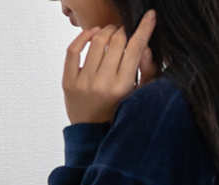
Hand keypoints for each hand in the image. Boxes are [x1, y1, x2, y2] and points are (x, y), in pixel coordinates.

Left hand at [63, 9, 157, 126]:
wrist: (92, 135)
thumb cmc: (118, 112)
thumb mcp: (138, 96)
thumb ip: (147, 71)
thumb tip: (146, 46)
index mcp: (122, 87)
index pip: (135, 48)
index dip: (144, 28)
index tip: (150, 16)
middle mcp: (102, 84)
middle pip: (116, 41)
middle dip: (123, 31)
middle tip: (124, 32)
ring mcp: (83, 83)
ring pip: (96, 41)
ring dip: (106, 31)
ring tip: (110, 33)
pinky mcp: (68, 82)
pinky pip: (73, 50)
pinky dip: (83, 36)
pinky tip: (92, 33)